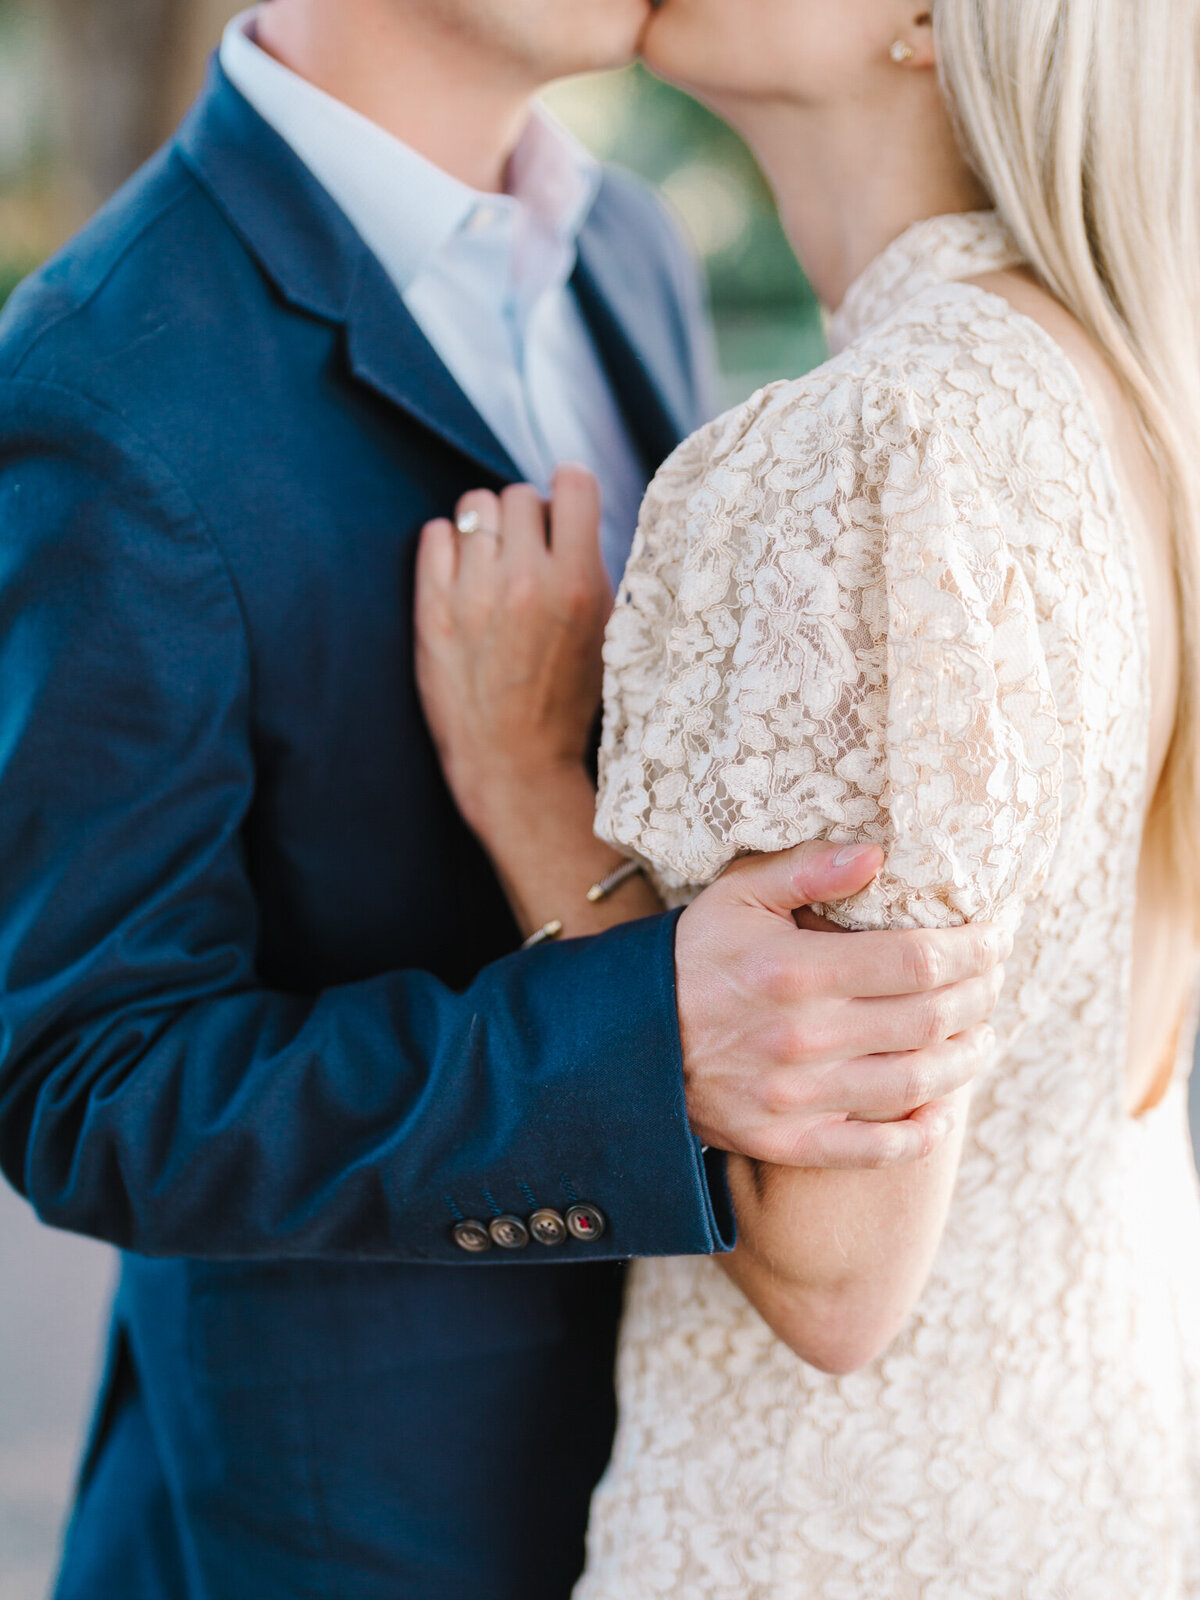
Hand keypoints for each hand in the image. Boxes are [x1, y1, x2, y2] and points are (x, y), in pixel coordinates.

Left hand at [415, 467, 611, 837]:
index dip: (567, 488)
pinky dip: (448, 546)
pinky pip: (436, 534)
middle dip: (523, 517)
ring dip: (484, 528)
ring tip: (490, 563)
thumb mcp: (606, 637)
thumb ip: (593, 572)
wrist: (514, 764)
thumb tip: (573, 514)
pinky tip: (460, 577)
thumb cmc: (565, 703)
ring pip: (475, 507)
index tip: (560, 505)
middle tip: (523, 552)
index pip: (574, 483)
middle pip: (518, 494)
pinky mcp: (433, 609)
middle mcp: (528, 580)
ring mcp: (476, 593)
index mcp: (580, 584)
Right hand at [676, 841, 1007, 1167]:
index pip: (918, 959)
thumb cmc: (692, 959)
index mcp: (795, 970)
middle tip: (996, 977)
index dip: (974, 948)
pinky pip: (876, 1149)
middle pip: (931, 1019)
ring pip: (917, 1084)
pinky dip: (922, 1133)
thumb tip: (877, 854)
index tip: (996, 936)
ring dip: (967, 1058)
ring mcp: (798, 1098)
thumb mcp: (735, 896)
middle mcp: (803, 1038)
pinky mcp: (789, 1142)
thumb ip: (806, 869)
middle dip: (982, 995)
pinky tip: (942, 1108)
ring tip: (983, 1034)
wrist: (626, 1043)